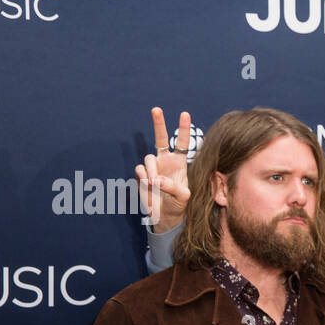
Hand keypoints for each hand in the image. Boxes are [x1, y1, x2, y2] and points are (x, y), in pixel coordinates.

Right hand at [136, 107, 192, 231]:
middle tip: (156, 109)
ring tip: (155, 184)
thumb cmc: (178, 204)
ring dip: (151, 170)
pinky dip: (143, 176)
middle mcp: (166, 161)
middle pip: (160, 138)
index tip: (185, 114)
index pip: (182, 143)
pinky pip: (140, 168)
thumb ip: (172, 187)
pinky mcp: (142, 175)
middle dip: (158, 123)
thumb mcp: (182, 197)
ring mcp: (153, 167)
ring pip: (148, 158)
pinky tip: (148, 184)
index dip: (183, 128)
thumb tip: (156, 179)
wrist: (166, 215)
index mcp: (179, 163)